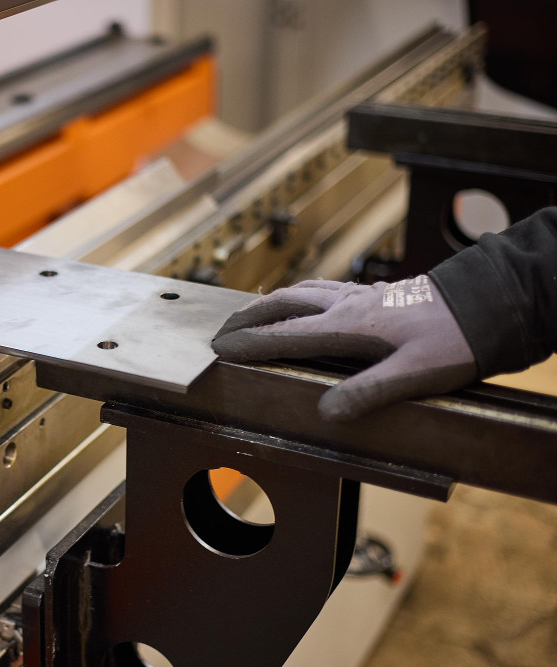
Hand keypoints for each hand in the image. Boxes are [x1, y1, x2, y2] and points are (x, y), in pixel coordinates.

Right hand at [211, 277, 475, 420]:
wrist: (488, 302)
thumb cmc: (455, 339)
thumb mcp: (415, 374)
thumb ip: (367, 392)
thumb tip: (326, 414)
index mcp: (347, 327)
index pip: (284, 335)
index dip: (249, 342)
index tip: (219, 348)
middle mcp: (346, 306)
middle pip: (283, 305)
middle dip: (248, 318)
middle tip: (222, 330)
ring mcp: (360, 296)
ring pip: (301, 292)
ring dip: (270, 303)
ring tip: (252, 313)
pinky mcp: (375, 292)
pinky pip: (323, 289)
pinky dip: (300, 294)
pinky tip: (305, 300)